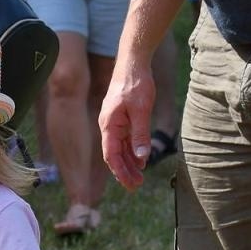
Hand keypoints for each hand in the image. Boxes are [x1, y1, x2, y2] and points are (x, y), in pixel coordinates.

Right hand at [98, 56, 156, 188]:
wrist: (133, 62)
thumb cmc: (136, 83)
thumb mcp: (142, 110)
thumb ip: (140, 134)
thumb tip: (141, 157)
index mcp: (109, 125)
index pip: (111, 155)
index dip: (120, 172)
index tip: (131, 185)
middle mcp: (108, 126)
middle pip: (114, 155)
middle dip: (125, 172)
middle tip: (136, 187)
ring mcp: (114, 122)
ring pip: (119, 148)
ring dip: (129, 163)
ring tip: (140, 177)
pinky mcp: (121, 118)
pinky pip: (124, 139)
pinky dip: (131, 151)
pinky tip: (140, 159)